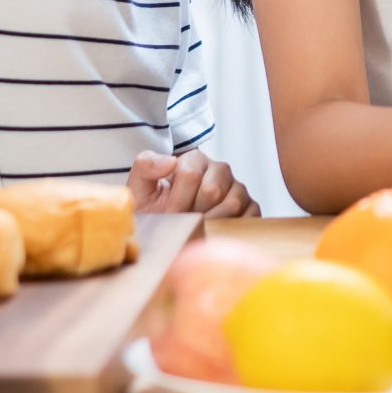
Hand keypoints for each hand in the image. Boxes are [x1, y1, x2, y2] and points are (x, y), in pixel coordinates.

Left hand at [130, 150, 259, 217]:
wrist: (167, 230)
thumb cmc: (154, 209)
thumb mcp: (141, 188)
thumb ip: (146, 165)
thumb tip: (170, 162)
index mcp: (195, 160)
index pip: (190, 173)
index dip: (176, 200)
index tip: (168, 214)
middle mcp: (220, 170)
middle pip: (211, 190)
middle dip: (192, 212)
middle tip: (182, 222)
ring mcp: (237, 188)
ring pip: (231, 203)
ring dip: (210, 222)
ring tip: (196, 227)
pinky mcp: (250, 207)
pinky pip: (249, 216)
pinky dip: (232, 228)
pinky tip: (216, 232)